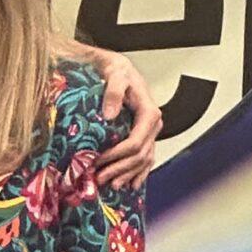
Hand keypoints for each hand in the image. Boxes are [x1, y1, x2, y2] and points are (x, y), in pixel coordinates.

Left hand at [64, 42, 160, 189]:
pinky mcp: (143, 134)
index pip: (136, 142)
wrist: (118, 67)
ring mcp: (149, 131)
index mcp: (148, 112)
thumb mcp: (115, 74)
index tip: (100, 161)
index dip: (118, 156)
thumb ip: (113, 93)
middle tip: (100, 177)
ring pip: (143, 160)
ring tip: (110, 184)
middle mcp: (152, 124)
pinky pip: (145, 158)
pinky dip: (138, 172)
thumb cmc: (116, 70)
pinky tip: (130, 184)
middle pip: (140, 155)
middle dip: (120, 169)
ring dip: (127, 174)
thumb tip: (110, 115)